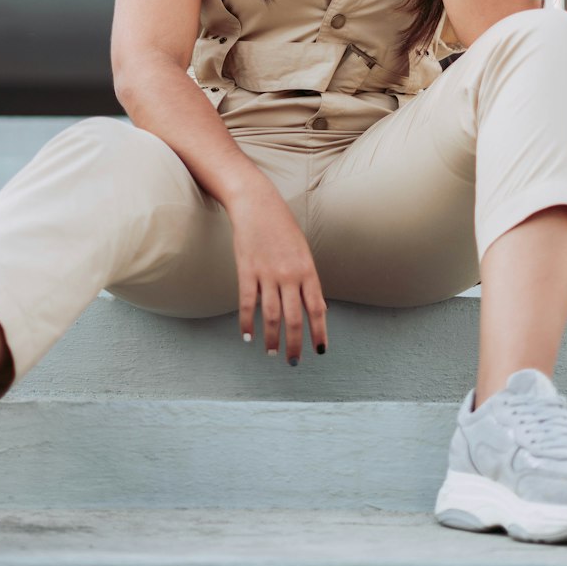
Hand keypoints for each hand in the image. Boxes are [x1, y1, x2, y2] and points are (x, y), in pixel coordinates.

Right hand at [228, 179, 327, 362]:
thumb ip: (309, 280)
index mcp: (307, 270)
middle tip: (293, 361)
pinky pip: (247, 303)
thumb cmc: (282, 227)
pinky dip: (247, 322)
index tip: (320, 350)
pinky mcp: (247, 270)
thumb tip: (320, 308)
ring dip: (272, 338)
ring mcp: (267, 273)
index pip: (317, 308)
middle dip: (295, 344)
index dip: (319, 332)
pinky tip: (247, 336)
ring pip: (272, 315)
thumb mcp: (303, 252)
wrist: (257, 204)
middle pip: (294, 318)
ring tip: (272, 353)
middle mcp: (289, 274)